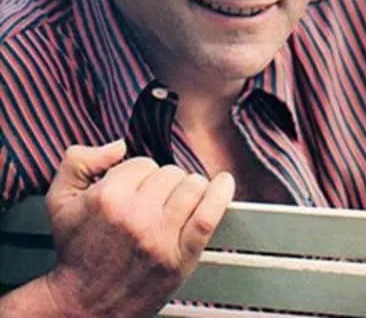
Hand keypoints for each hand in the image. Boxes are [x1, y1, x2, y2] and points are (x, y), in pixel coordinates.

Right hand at [44, 141, 234, 317]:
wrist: (85, 305)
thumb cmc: (75, 250)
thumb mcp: (59, 199)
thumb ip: (79, 159)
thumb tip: (119, 145)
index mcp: (108, 196)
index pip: (143, 162)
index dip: (138, 174)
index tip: (132, 189)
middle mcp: (136, 215)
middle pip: (169, 173)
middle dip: (161, 182)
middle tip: (149, 202)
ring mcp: (160, 237)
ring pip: (191, 186)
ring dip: (186, 189)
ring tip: (174, 202)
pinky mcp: (180, 257)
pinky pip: (208, 216)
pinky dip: (220, 195)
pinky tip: (224, 183)